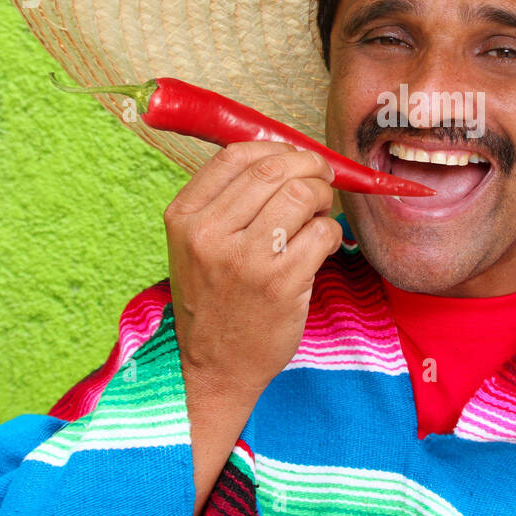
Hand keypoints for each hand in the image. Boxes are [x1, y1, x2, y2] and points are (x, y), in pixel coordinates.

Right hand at [164, 140, 342, 403]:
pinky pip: (321, 232)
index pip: (236, 156)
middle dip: (309, 167)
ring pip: (302, 195)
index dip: (276, 148)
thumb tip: (283, 155)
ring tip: (320, 213)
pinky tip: (323, 245)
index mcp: (184, 216)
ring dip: (323, 197)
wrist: (214, 368)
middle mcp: (209, 233)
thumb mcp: (196, 245)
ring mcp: (245, 259)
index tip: (295, 157)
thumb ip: (227, 201)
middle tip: (322, 179)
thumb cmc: (214, 300)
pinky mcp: (280, 283)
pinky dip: (331, 232)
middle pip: (274, 169)